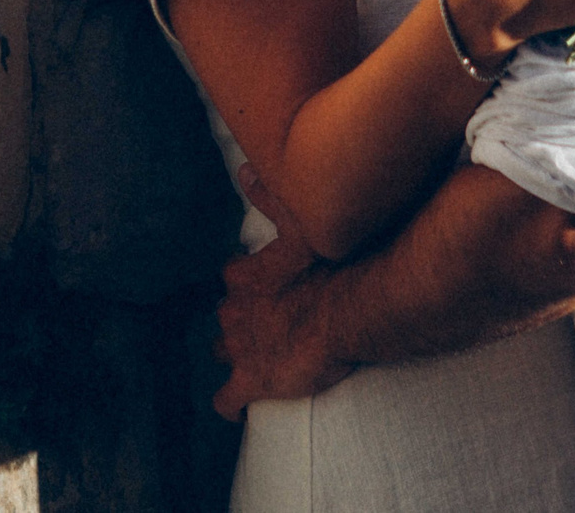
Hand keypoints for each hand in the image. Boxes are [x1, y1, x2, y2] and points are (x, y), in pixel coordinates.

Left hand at [214, 167, 354, 419]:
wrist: (352, 311)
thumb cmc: (333, 266)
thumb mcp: (301, 223)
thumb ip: (272, 197)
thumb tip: (244, 170)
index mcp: (246, 277)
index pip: (233, 278)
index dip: (247, 283)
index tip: (264, 286)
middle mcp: (235, 311)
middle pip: (225, 316)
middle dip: (239, 320)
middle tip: (267, 324)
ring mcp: (240, 349)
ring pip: (222, 352)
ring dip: (236, 355)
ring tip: (258, 360)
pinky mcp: (251, 382)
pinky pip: (226, 399)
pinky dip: (230, 403)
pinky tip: (237, 405)